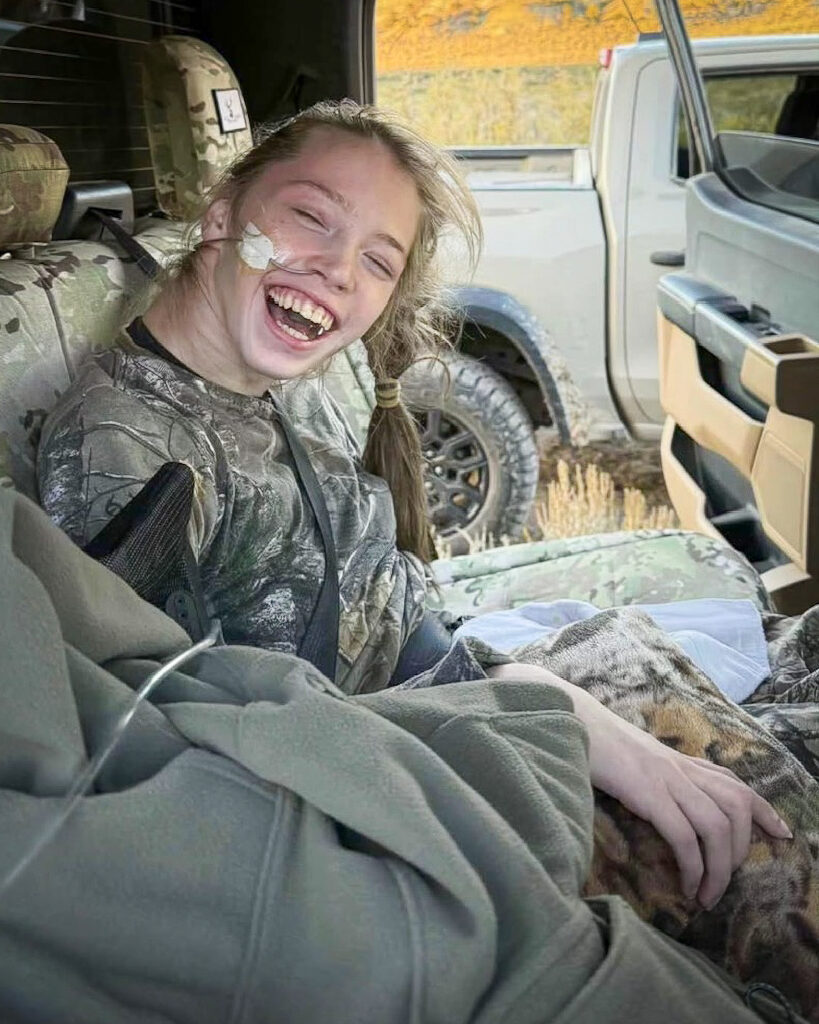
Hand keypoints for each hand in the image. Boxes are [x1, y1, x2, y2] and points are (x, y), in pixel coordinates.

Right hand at [487, 662, 792, 907]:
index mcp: (678, 760)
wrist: (570, 719)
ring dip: (720, 869)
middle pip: (737, 807)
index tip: (782, 833)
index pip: (734, 782)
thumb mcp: (634, 759)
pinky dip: (693, 866)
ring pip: (718, 827)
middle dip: (741, 851)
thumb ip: (654, 777)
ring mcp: (667, 780)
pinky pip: (685, 836)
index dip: (763, 809)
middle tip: (725, 882)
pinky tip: (687, 885)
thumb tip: (662, 805)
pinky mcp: (649, 794)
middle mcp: (681, 769)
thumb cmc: (593, 742)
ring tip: (707, 896)